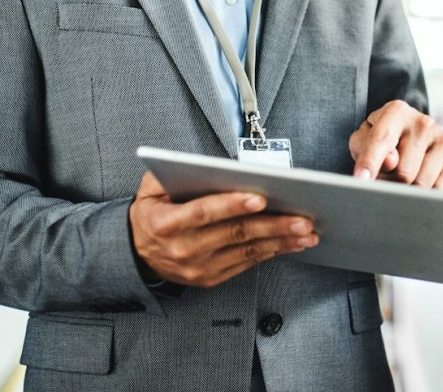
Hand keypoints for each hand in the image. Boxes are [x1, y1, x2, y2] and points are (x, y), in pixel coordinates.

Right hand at [128, 172, 317, 287]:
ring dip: (280, 242)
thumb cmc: (152, 214)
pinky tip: (291, 244)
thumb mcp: (150, 189)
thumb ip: (171, 173)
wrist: (136, 254)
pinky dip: (271, 253)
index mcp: (167, 223)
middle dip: (273, 225)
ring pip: (246, 252)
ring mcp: (198, 268)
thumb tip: (205, 164)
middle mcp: (183, 249)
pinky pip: (246, 264)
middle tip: (301, 218)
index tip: (260, 198)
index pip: (204, 212)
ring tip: (306, 232)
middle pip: (234, 234)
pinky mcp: (210, 279)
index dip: (232, 205)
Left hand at [348, 99, 442, 189]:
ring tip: (401, 179)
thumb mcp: (363, 139)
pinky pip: (440, 190)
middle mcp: (423, 122)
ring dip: (407, 191)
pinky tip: (419, 182)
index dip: (369, 163)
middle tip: (384, 179)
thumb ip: (366, 149)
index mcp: (396, 112)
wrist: (411, 134)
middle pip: (402, 173)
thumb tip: (390, 162)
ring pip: (421, 185)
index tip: (361, 180)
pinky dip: (426, 195)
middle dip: (390, 184)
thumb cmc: (382, 140)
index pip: (381, 140)